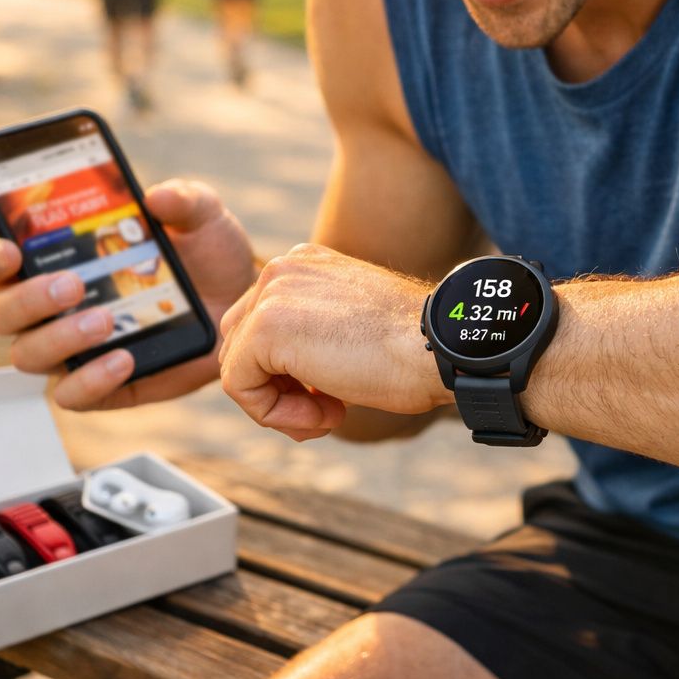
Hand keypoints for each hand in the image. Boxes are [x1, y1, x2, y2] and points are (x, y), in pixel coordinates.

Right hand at [0, 179, 256, 410]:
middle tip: (73, 284)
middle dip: (28, 299)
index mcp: (56, 260)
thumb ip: (183, 199)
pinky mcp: (105, 386)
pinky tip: (124, 358)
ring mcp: (74, 350)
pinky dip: (91, 379)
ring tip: (106, 319)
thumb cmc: (204, 252)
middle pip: (1, 314)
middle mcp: (52, 308)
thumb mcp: (201, 216)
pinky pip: (74, 395)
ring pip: (29, 355)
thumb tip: (158, 197)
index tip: (10, 249)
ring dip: (60, 338)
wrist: (241, 300)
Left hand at [218, 244, 450, 442]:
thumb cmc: (413, 347)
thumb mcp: (353, 329)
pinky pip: (240, 387)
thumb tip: (280, 376)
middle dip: (279, 390)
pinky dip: (274, 414)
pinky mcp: (266, 328)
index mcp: (304, 264)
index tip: (333, 392)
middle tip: (327, 409)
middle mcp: (282, 269)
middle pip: (242, 346)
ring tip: (328, 414)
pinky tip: (325, 414)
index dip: (289, 374)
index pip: (261, 326)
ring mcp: (271, 294)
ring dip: (281, 406)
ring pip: (238, 369)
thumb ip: (313, 337)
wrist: (440, 347)